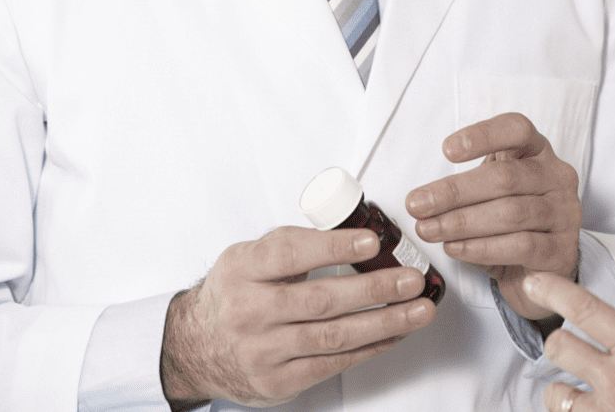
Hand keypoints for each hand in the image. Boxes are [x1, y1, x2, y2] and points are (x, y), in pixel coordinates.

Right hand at [159, 226, 435, 408]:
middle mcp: (248, 311)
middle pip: (320, 300)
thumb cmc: (238, 293)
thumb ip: (298, 243)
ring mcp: (261, 351)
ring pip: (333, 337)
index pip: (289, 254)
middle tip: (412, 280)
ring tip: (418, 310)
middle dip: (375, 290)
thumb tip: (359, 233)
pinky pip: (332, 364)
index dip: (334, 247)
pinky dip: (370, 347)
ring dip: (384, 322)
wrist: (196, 346)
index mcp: (242, 269)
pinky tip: (394, 333)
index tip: (373, 242)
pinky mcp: (276, 381)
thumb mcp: (251, 257)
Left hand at [406, 112, 582, 319]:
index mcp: (538, 152)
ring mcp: (565, 213)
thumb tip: (421, 199)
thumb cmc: (514, 222)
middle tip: (418, 204)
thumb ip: (466, 188)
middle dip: (455, 191)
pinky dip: (482, 248)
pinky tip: (456, 248)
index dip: (483, 136)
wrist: (544, 267)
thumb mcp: (493, 192)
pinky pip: (521, 246)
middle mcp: (557, 177)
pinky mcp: (563, 249)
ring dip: (462, 222)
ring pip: (511, 213)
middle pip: (506, 177)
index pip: (516, 130)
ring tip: (430, 229)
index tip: (447, 150)